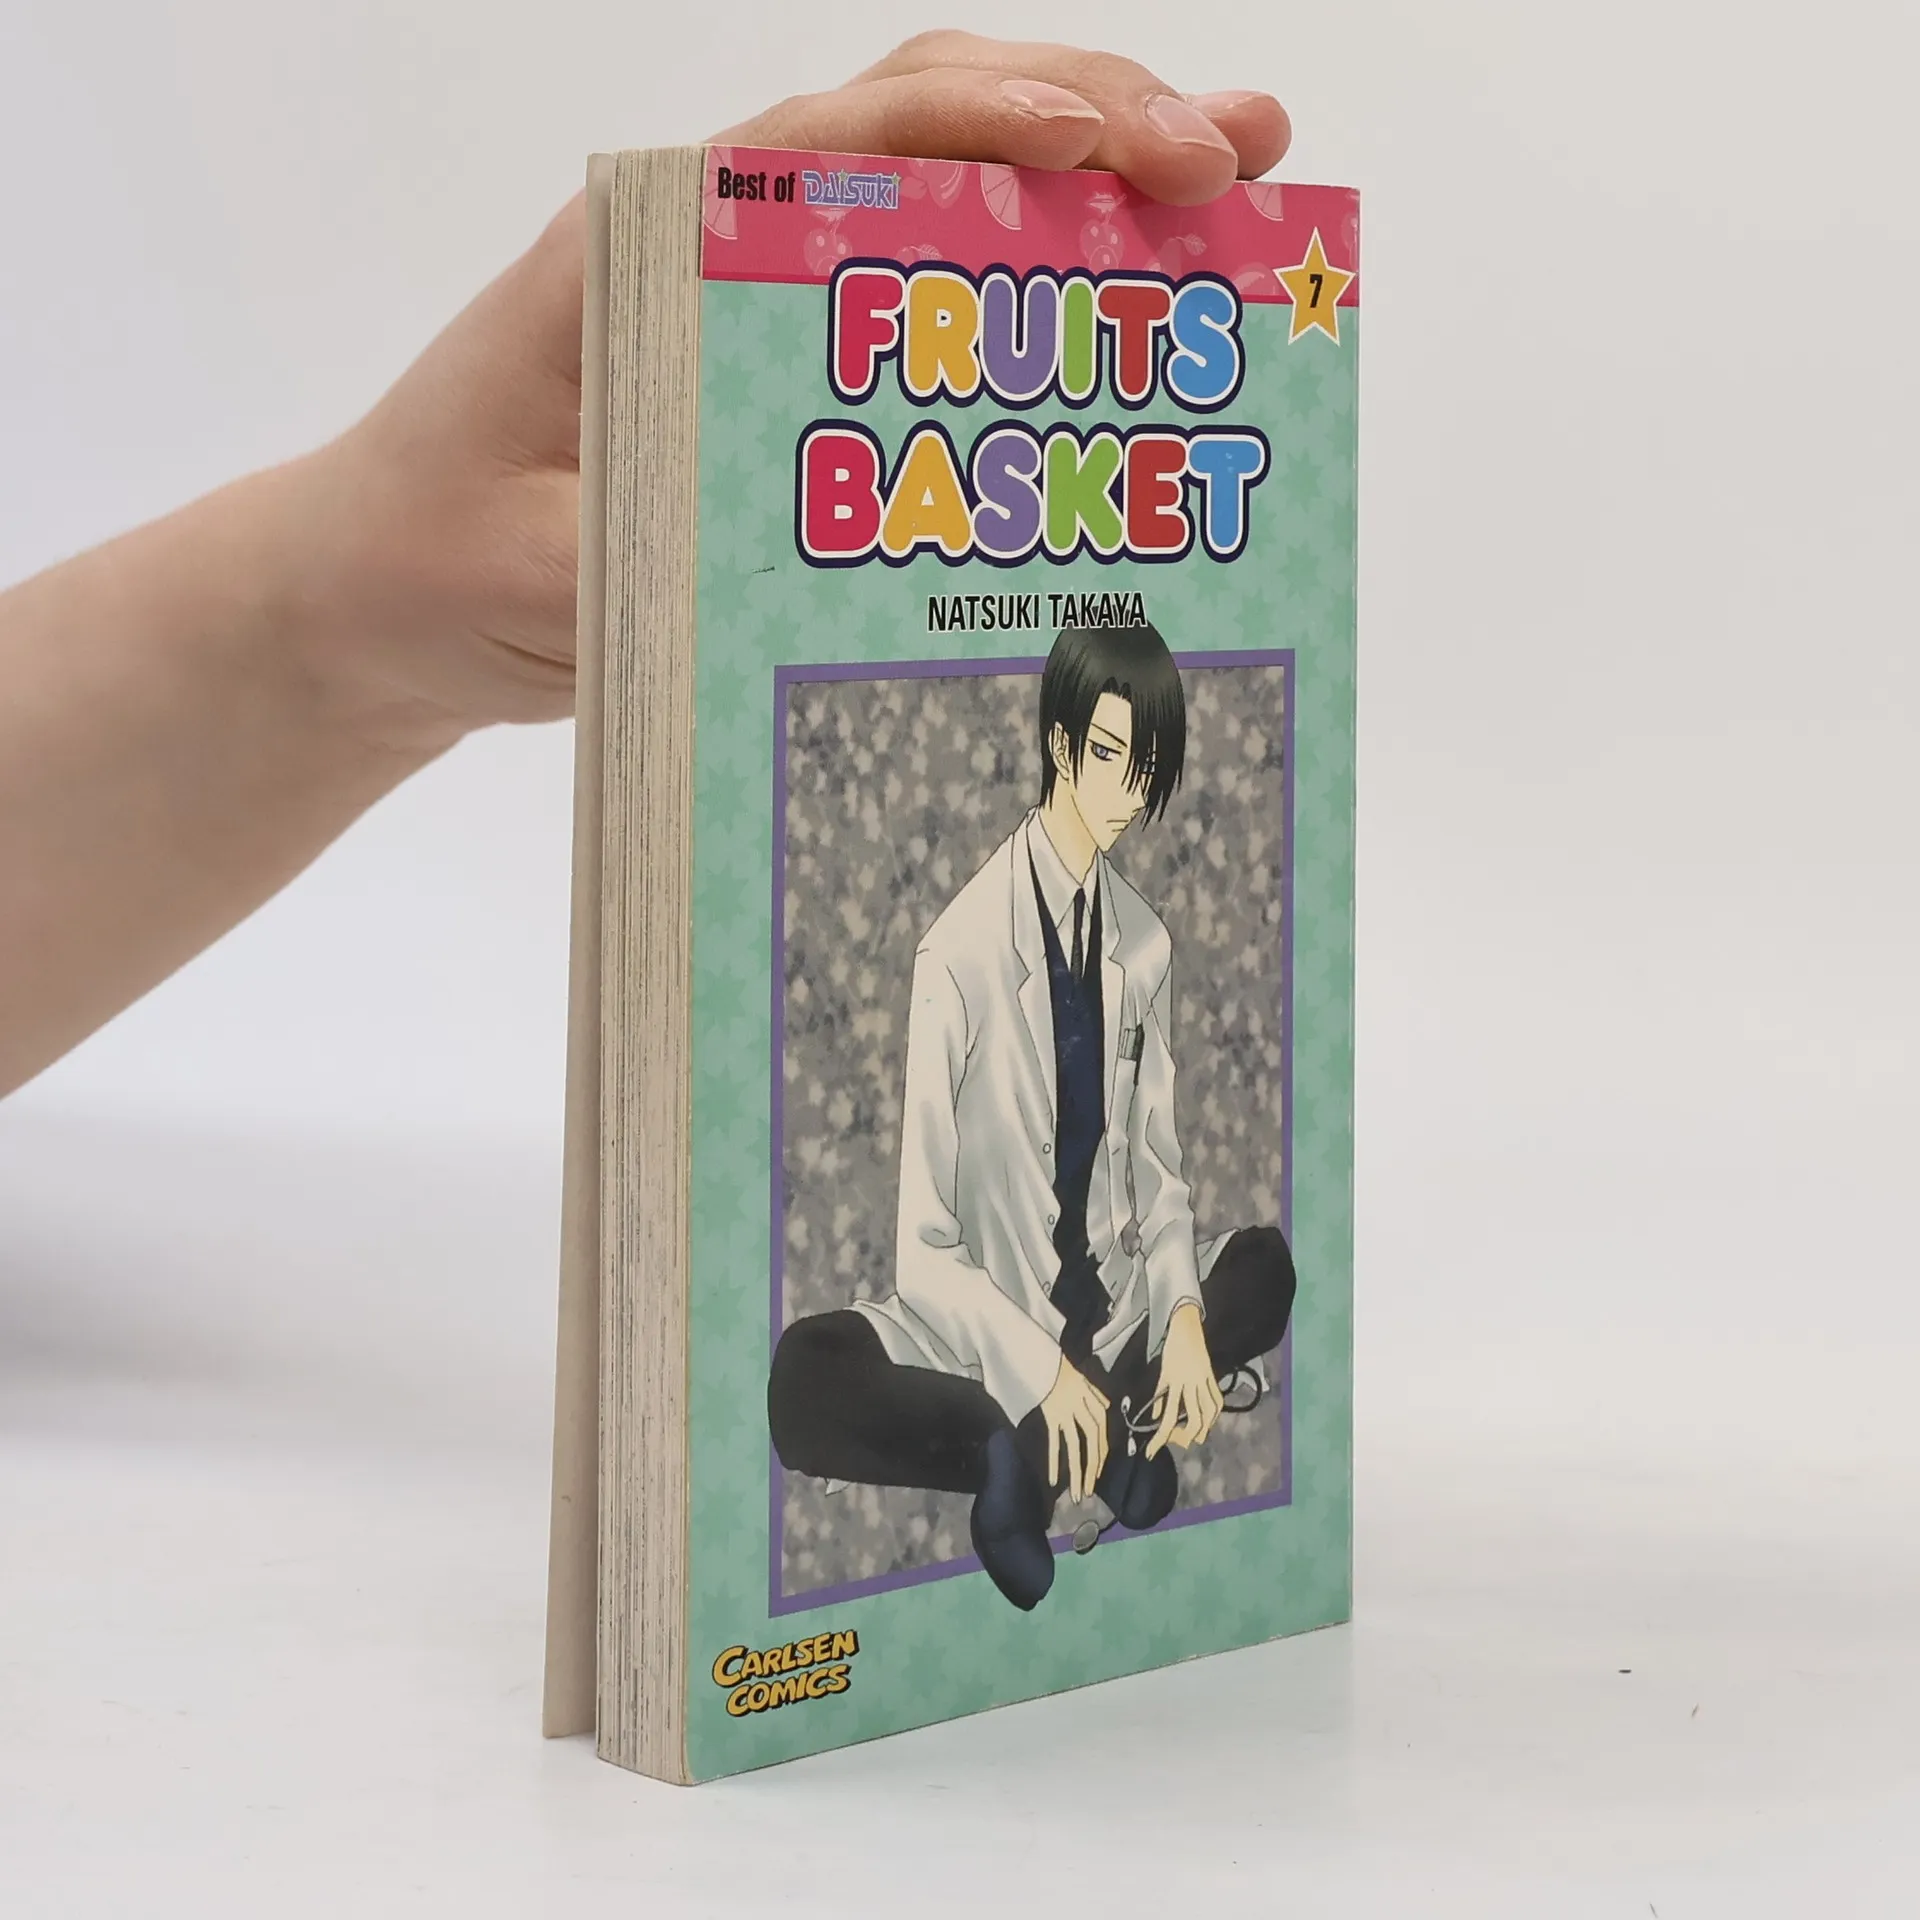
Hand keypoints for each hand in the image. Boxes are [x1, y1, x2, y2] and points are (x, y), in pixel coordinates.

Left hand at [295, 35, 1290, 749]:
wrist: (387, 598)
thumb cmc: (435, 556)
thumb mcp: (541, 563)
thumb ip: (659, 549)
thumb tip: (817, 551)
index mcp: (659, 247)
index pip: (844, 138)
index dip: (987, 122)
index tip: (1106, 149)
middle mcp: (730, 254)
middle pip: (931, 135)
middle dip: (1094, 123)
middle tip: (1234, 156)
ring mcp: (775, 318)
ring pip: (955, 210)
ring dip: (1098, 191)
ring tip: (1234, 190)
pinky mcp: (804, 397)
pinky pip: (942, 327)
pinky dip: (1045, 310)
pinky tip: (1136, 323)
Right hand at [1040, 1356, 1110, 1503]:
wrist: (1040, 1357)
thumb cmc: (1060, 1368)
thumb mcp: (1083, 1378)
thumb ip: (1096, 1395)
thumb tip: (1107, 1407)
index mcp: (1091, 1401)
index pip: (1100, 1432)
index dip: (1100, 1454)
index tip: (1097, 1473)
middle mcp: (1082, 1408)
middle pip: (1091, 1441)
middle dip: (1092, 1468)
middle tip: (1089, 1492)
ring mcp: (1066, 1413)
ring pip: (1075, 1446)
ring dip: (1078, 1472)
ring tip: (1078, 1494)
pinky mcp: (1050, 1415)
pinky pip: (1054, 1442)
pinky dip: (1054, 1461)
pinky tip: (1054, 1480)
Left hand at [1144, 1302, 1222, 1458]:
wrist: (1186, 1328)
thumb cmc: (1171, 1350)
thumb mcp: (1162, 1373)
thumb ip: (1160, 1396)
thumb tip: (1157, 1418)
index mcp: (1173, 1382)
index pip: (1166, 1416)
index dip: (1160, 1438)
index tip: (1151, 1452)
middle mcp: (1190, 1383)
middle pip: (1193, 1418)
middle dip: (1186, 1436)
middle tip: (1178, 1440)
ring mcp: (1203, 1380)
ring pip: (1208, 1412)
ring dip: (1203, 1428)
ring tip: (1196, 1435)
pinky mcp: (1212, 1377)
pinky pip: (1217, 1401)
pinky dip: (1214, 1415)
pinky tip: (1209, 1420)